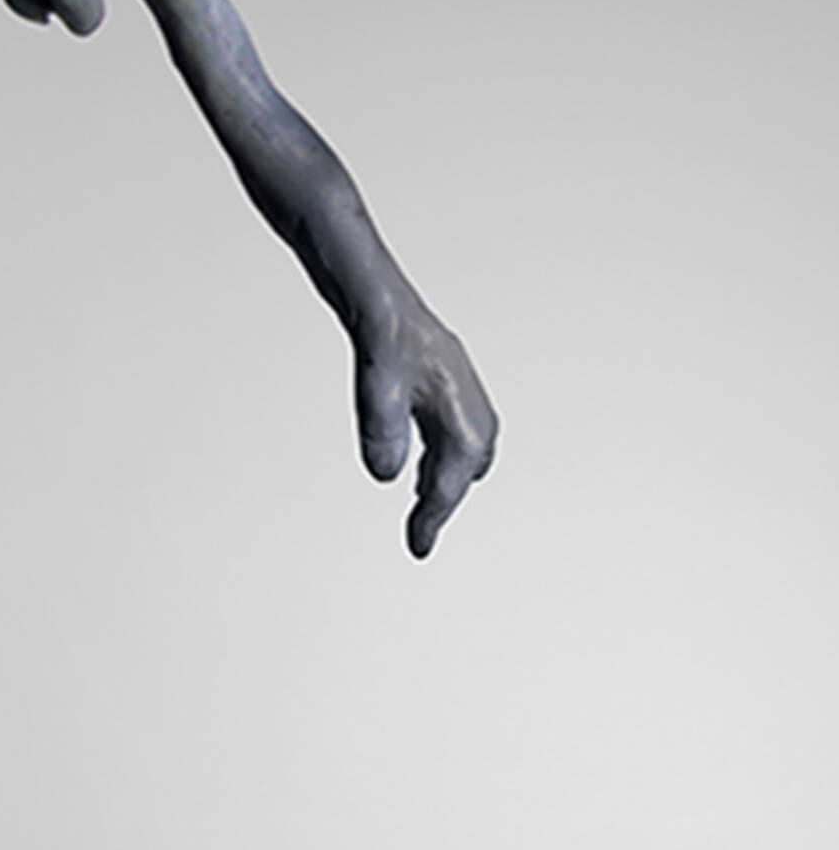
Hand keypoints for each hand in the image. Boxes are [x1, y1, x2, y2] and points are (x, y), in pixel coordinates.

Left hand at [352, 292, 497, 557]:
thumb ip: (384, 437)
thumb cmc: (385, 340)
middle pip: (462, 475)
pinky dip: (444, 461)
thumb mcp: (377, 393)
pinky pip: (456, 439)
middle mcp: (472, 411)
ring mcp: (464, 399)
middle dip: (444, 504)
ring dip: (446, 482)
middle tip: (420, 534)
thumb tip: (389, 475)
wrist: (384, 301)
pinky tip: (422, 466)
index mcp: (463, 420)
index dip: (431, 520)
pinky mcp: (449, 391)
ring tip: (424, 510)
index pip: (447, 486)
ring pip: (465, 457)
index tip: (418, 548)